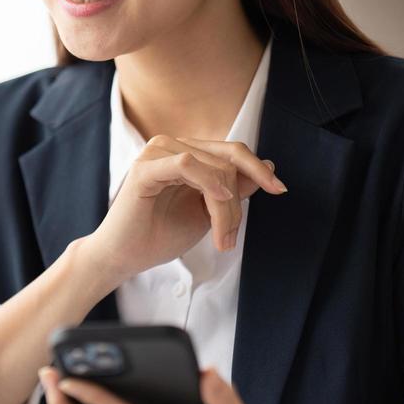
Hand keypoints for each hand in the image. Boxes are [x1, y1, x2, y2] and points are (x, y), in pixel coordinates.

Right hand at [82, 137, 285, 282]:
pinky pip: (187, 164)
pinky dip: (208, 183)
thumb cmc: (159, 235)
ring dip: (225, 205)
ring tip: (221, 237)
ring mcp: (155, 153)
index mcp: (185, 154)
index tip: (279, 190)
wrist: (124, 257)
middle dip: (238, 202)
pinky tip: (217, 202)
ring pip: (213, 167)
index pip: (231, 152)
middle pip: (227, 161)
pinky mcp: (144, 167)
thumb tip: (268, 166)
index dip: (258, 168)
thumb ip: (234, 189)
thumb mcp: (208, 212)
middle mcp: (170, 146)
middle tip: (230, 237)